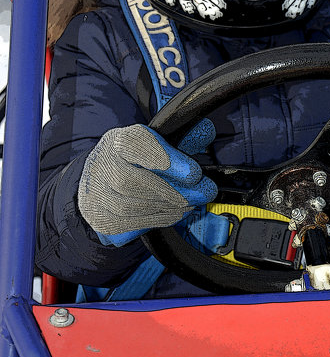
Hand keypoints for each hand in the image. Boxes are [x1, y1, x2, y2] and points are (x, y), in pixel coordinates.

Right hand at [78, 120, 217, 244]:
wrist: (104, 179)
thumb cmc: (137, 158)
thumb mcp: (160, 140)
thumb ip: (183, 135)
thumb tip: (205, 131)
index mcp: (118, 141)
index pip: (135, 146)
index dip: (167, 161)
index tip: (194, 173)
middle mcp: (102, 165)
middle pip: (130, 181)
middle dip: (173, 191)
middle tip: (203, 193)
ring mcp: (97, 194)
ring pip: (129, 206)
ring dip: (167, 207)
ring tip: (191, 204)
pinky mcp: (101, 218)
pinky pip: (128, 224)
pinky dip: (157, 220)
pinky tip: (176, 214)